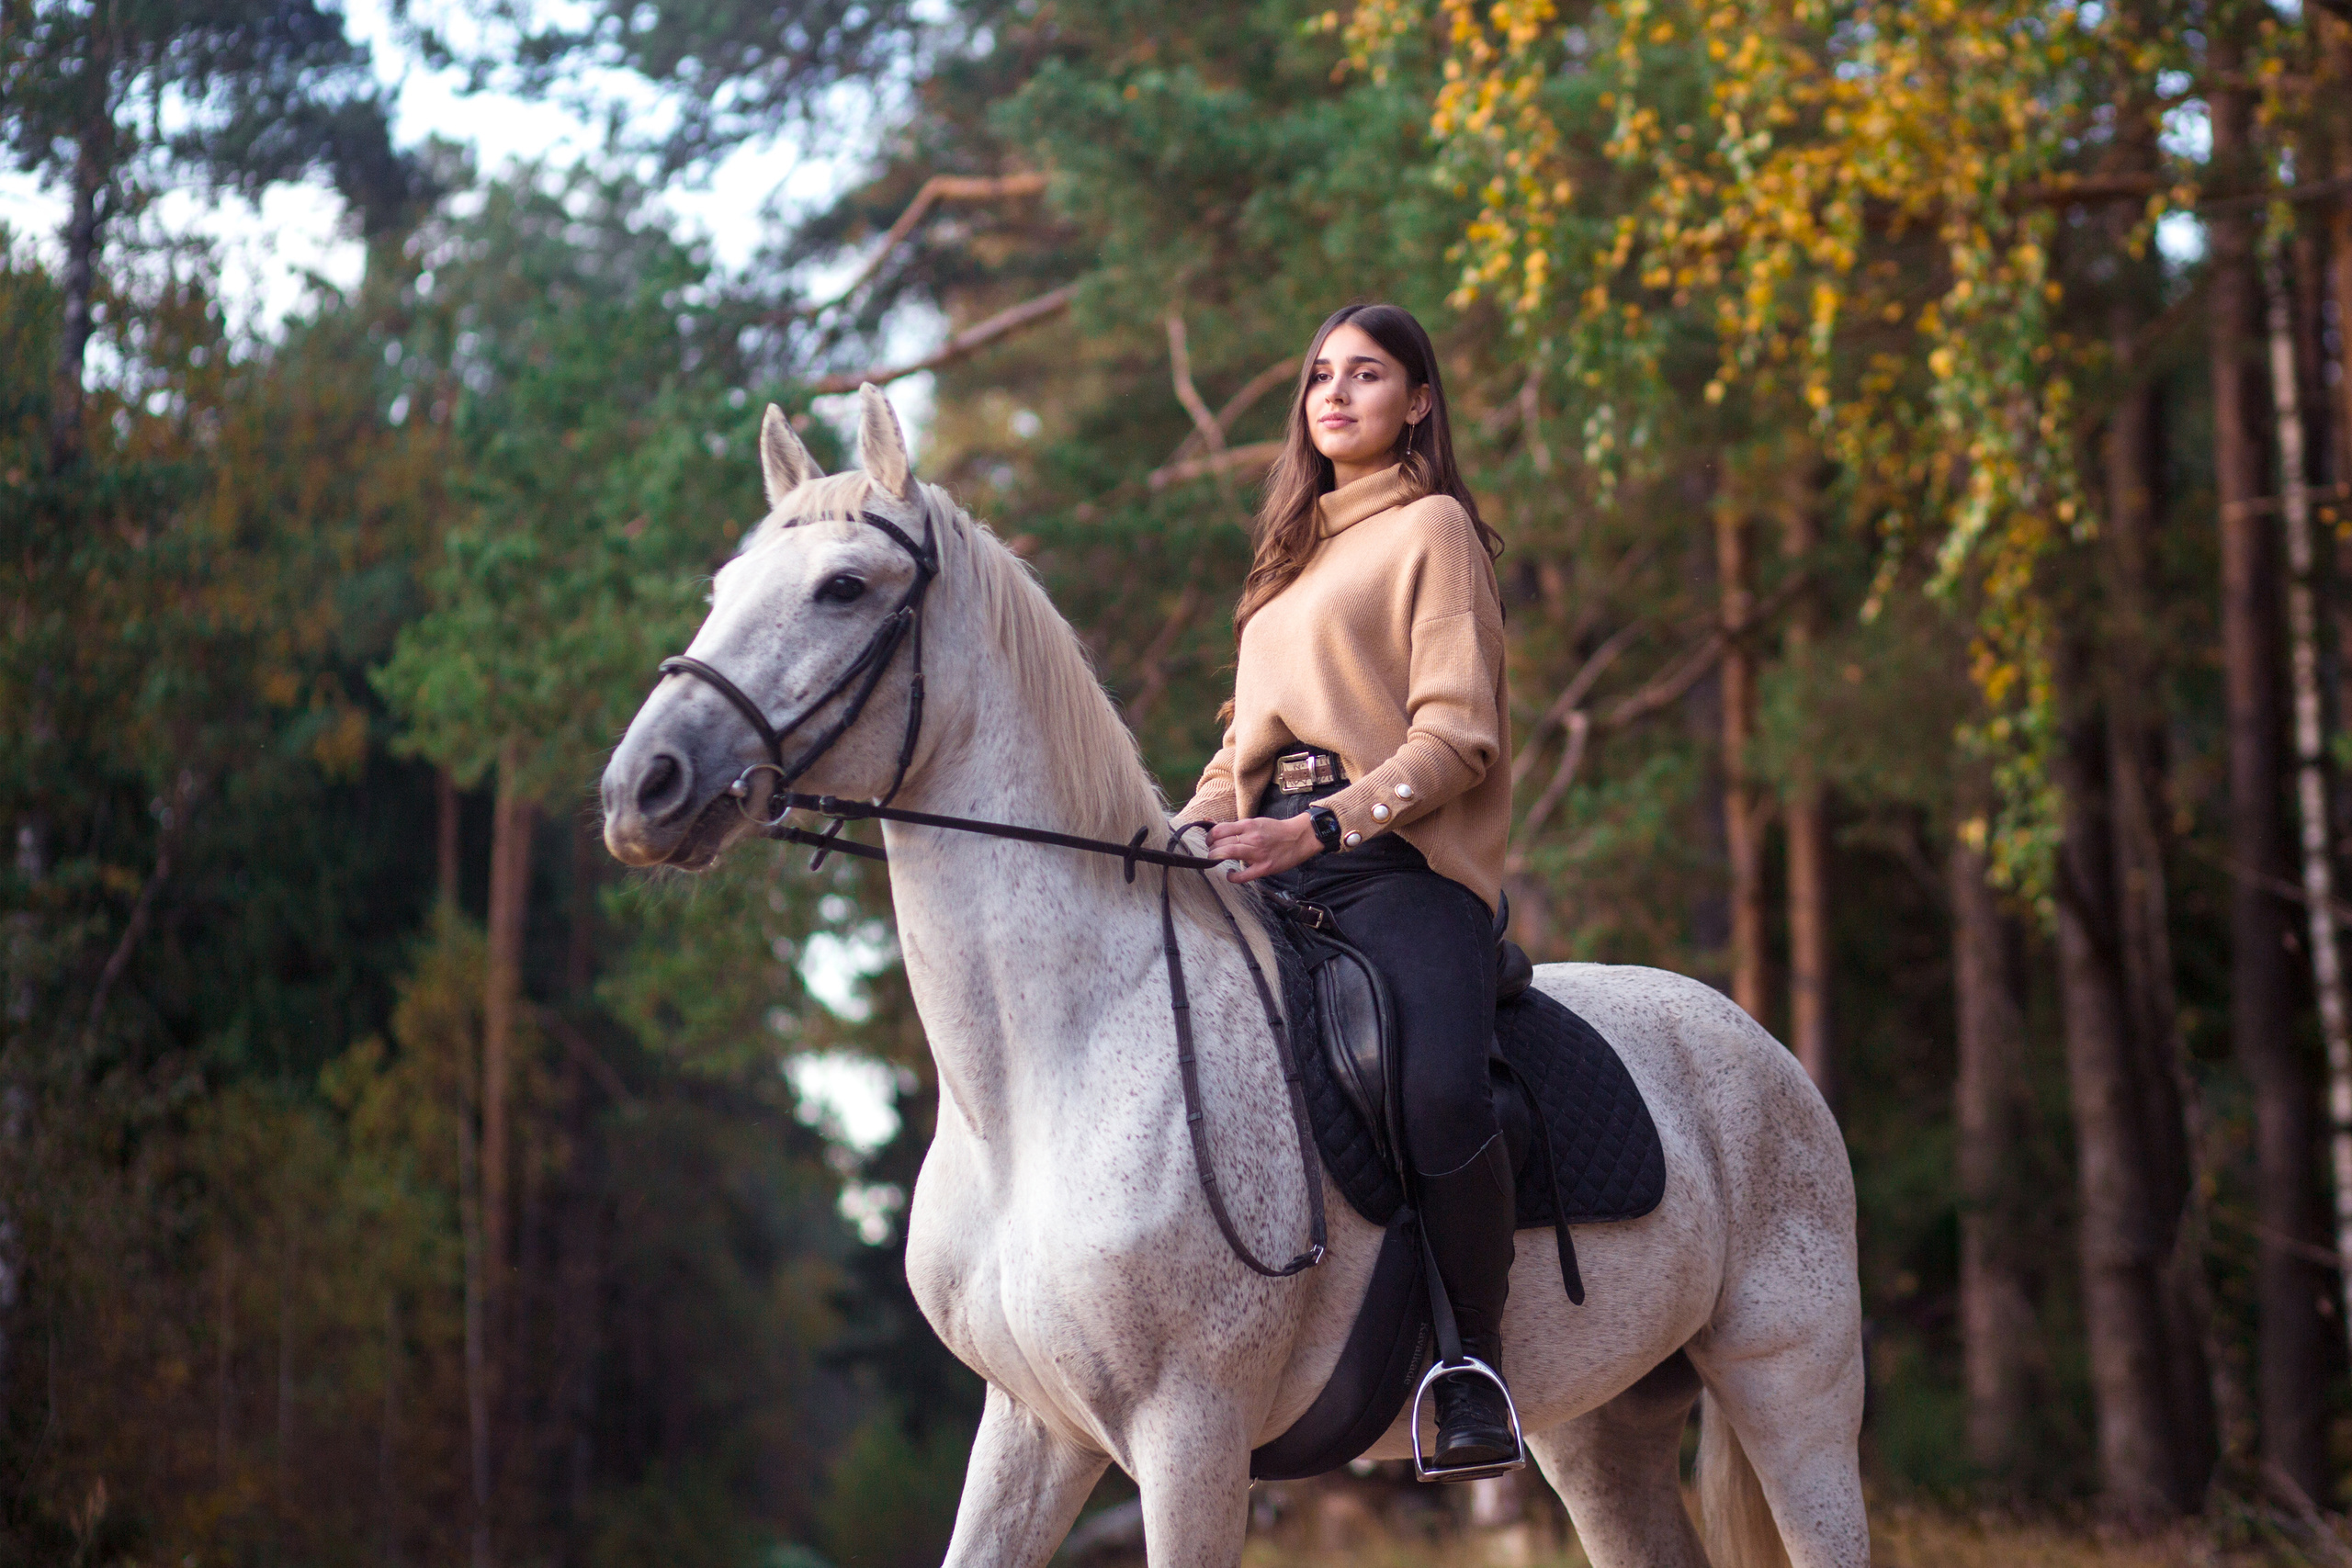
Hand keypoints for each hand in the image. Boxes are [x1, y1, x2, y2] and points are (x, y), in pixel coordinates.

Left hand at [1206, 813, 1323, 883]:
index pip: (1220, 829)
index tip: (1210, 841)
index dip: (1210, 836)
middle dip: (1212, 848)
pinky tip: (1230, 875)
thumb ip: (1238, 827)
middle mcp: (1252, 838)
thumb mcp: (1256, 822)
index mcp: (1249, 825)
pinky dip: (1232, 877)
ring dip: (1216, 857)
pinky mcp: (1264, 868)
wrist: (1299, 837)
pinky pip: (1243, 876)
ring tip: (1216, 860)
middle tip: (1213, 852)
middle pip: (1221, 842)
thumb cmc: (1275, 830)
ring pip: (1228, 853)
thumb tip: (1215, 828)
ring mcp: (1258, 853)